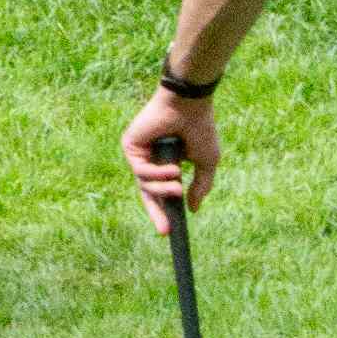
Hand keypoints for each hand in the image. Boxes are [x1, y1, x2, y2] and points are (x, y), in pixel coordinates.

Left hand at [123, 88, 218, 225]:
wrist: (190, 106)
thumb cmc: (201, 129)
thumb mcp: (206, 163)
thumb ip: (200, 186)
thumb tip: (192, 209)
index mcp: (167, 162)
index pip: (162, 192)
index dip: (166, 211)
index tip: (172, 231)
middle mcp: (151, 158)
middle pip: (148, 193)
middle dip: (157, 212)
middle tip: (165, 230)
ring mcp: (140, 152)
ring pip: (145, 184)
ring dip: (162, 189)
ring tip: (178, 184)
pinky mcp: (130, 145)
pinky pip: (140, 171)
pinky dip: (156, 174)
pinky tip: (172, 168)